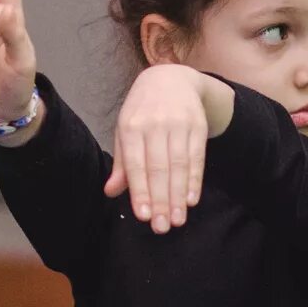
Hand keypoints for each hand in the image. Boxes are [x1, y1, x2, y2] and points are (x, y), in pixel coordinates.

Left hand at [104, 64, 213, 234]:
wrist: (171, 79)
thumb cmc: (142, 112)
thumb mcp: (125, 131)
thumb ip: (122, 163)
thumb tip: (110, 192)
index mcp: (131, 126)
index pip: (135, 164)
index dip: (140, 191)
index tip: (143, 216)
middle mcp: (154, 124)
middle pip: (158, 168)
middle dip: (160, 200)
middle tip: (161, 227)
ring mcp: (178, 123)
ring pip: (179, 165)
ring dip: (178, 196)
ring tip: (177, 220)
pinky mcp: (197, 125)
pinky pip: (197, 157)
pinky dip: (195, 180)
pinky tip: (191, 200)